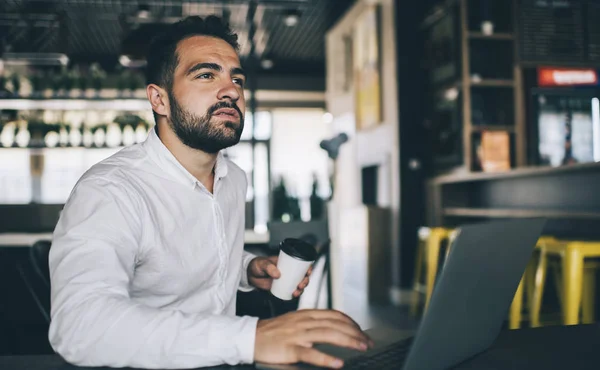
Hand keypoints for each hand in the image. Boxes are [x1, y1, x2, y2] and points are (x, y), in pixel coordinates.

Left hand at [248, 256, 312, 297]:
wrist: (249, 274)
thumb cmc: (257, 265)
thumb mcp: (263, 263)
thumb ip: (269, 267)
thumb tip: (278, 275)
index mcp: (287, 262)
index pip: (301, 264)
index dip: (308, 268)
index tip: (308, 272)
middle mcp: (289, 271)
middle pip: (303, 276)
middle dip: (305, 281)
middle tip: (300, 285)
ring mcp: (286, 280)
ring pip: (298, 285)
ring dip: (301, 289)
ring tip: (296, 292)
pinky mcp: (281, 288)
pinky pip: (291, 292)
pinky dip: (294, 295)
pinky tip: (293, 296)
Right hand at [254, 309, 374, 367]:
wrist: (250, 337)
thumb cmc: (274, 332)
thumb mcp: (296, 322)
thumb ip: (314, 323)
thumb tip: (335, 328)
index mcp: (307, 315)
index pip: (335, 315)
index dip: (352, 323)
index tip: (363, 332)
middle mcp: (305, 322)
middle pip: (335, 324)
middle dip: (355, 333)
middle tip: (368, 342)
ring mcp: (298, 335)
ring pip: (327, 334)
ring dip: (347, 341)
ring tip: (361, 348)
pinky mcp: (290, 349)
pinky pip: (310, 353)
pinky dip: (326, 358)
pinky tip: (338, 363)